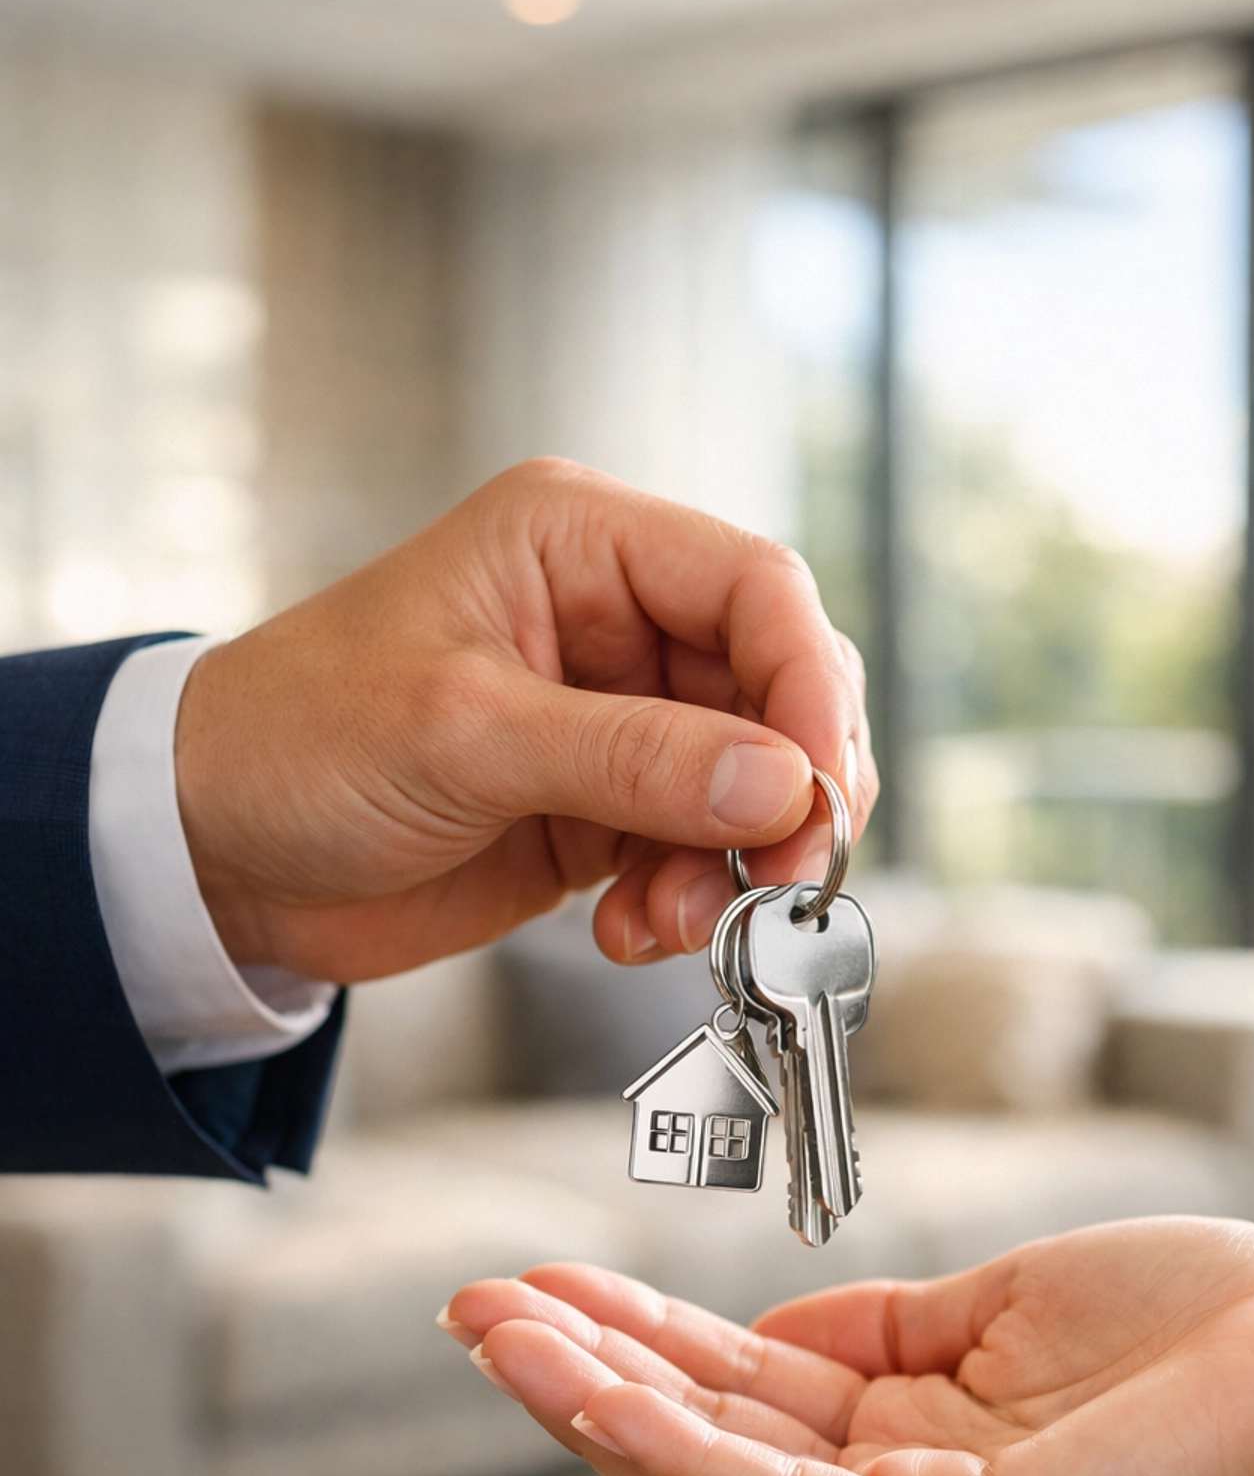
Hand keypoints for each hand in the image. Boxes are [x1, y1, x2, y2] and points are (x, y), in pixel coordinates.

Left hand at [174, 458, 873, 981]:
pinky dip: (686, 901)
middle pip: (775, 689)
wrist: (211, 853)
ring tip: (673, 922)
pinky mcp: (602, 808)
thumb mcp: (465, 735)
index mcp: (580, 543)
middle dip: (787, 790)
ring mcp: (615, 719)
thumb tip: (780, 785)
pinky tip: (627, 932)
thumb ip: (633, 757)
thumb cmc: (297, 739)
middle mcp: (614, 619)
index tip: (820, 787)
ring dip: (733, 865)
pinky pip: (695, 851)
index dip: (809, 684)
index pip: (756, 587)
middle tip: (779, 876)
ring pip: (748, 784)